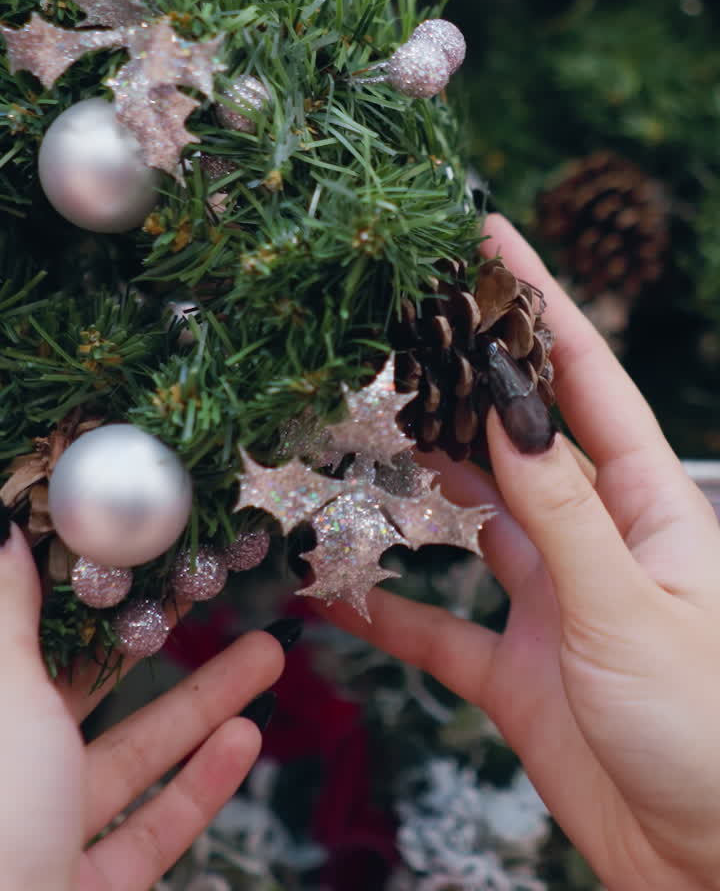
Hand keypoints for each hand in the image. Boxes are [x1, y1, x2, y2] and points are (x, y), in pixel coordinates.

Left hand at [0, 522, 284, 890]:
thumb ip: (11, 611)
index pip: (33, 636)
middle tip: (216, 594)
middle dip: (161, 641)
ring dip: (204, 705)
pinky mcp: (88, 887)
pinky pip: (150, 827)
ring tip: (268, 654)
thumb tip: (4, 527)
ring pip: (132, 755)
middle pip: (90, 691)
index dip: (90, 595)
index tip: (145, 554)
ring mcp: (44, 834)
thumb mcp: (4, 691)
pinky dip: (200, 784)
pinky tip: (245, 738)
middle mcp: (8, 770)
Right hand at [322, 213, 719, 890]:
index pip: (586, 378)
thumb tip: (507, 404)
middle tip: (398, 324)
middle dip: (462, 380)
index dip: (537, 303)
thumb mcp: (631, 609)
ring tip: (355, 430)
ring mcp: (554, 602)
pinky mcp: (518, 670)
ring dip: (415, 482)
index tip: (490, 236)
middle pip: (517, 437)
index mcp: (648, 505)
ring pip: (471, 519)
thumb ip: (560, 509)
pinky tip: (330, 589)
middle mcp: (597, 539)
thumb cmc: (711, 736)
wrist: (714, 872)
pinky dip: (385, 609)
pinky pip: (437, 626)